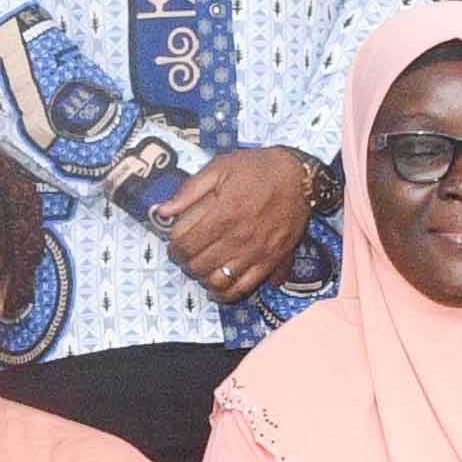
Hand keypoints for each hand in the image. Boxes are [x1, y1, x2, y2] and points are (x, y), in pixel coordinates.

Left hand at [149, 148, 317, 304]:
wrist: (300, 177)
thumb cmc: (258, 169)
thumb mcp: (220, 167)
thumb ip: (189, 191)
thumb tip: (162, 211)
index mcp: (224, 214)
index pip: (186, 244)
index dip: (174, 248)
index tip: (174, 244)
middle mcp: (240, 238)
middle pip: (199, 266)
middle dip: (186, 264)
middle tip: (186, 256)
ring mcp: (257, 253)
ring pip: (220, 282)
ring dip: (204, 280)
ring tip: (201, 271)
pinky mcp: (273, 261)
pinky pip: (246, 288)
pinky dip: (228, 293)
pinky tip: (220, 287)